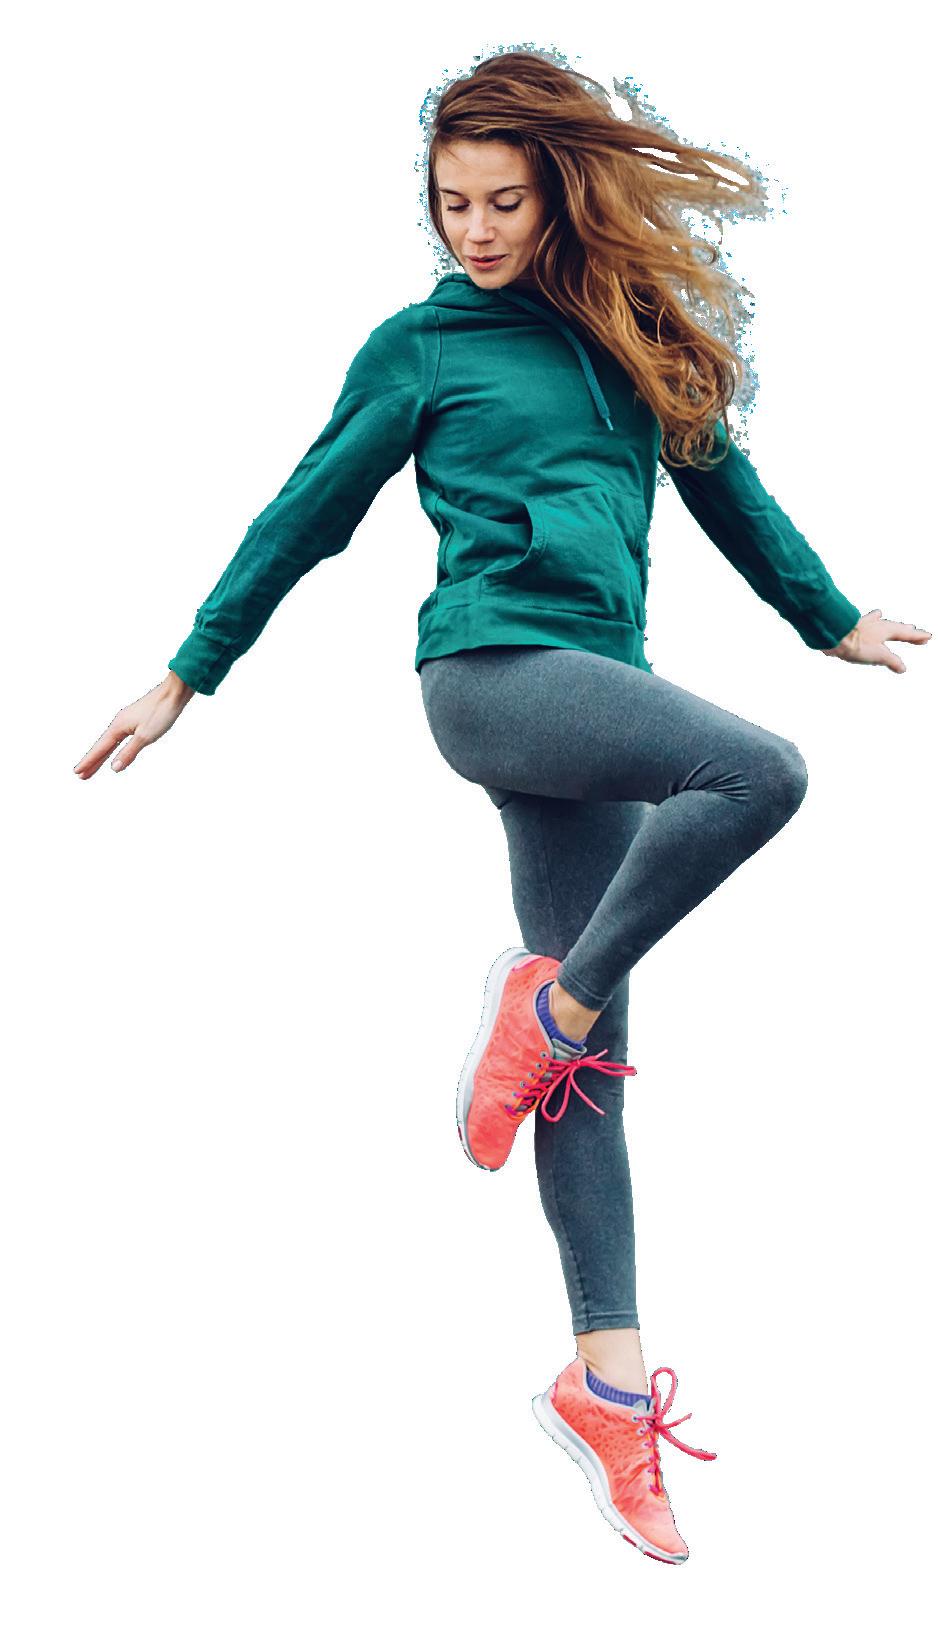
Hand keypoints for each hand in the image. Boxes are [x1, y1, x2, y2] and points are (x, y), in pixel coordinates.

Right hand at [73, 672, 196, 777]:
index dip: (89, 762)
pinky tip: (114, 748)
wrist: (174, 692)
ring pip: (110, 742)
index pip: (100, 749)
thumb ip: (128, 753)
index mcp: (118, 727)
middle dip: (92, 761)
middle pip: (102, 746)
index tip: (77, 773)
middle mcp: (119, 723)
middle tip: (81, 775)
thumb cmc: (161, 712)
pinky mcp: (136, 720)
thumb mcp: (145, 736)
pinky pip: (119, 737)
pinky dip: (113, 747)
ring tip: (93, 767)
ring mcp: (127, 721)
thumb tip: (114, 768)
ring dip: (101, 755)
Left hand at [822, 609, 931, 672]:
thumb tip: (902, 668)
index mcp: (886, 630)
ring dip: (894, 627)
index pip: (906, 634)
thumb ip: (892, 661)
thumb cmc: (855, 643)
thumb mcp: (878, 655)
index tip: (928, 637)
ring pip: (885, 624)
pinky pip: (871, 621)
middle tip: (917, 634)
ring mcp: (866, 624)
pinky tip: (875, 616)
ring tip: (901, 627)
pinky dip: (876, 620)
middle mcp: (878, 624)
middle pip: (897, 628)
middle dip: (908, 632)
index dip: (917, 637)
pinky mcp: (856, 626)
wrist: (833, 634)